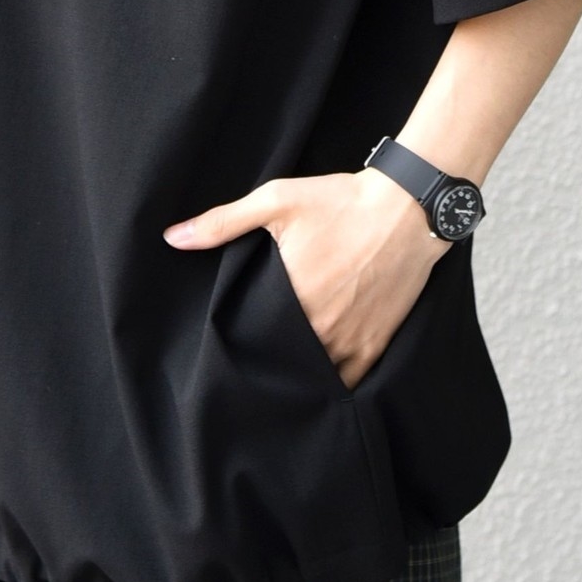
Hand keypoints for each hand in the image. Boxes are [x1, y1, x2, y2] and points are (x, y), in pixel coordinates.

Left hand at [163, 167, 451, 389]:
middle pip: (281, 360)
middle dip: (267, 359)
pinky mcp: (377, 345)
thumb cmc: (341, 202)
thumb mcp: (276, 201)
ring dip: (298, 373)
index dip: (239, 340)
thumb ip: (223, 222)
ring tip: (283, 368)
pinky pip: (348, 381)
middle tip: (255, 354)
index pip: (251, 337)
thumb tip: (173, 238)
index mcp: (291, 298)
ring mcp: (351, 342)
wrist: (409, 208)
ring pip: (314, 376)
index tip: (230, 340)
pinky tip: (318, 375)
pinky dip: (332, 380)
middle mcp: (319, 329)